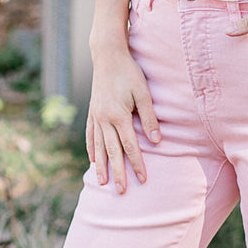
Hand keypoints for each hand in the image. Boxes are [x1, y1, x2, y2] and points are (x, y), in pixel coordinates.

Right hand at [86, 45, 159, 191]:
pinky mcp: (92, 112)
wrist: (107, 55)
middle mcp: (104, 119)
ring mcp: (96, 116)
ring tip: (102, 183)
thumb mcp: (144, 93)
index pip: (130, 146)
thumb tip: (157, 141)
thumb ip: (149, 117)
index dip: (137, 164)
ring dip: (101, 166)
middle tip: (121, 192)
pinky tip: (92, 160)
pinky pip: (90, 135)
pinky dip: (92, 149)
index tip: (143, 179)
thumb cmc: (129, 72)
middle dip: (118, 173)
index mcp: (118, 116)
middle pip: (112, 152)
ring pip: (99, 147)